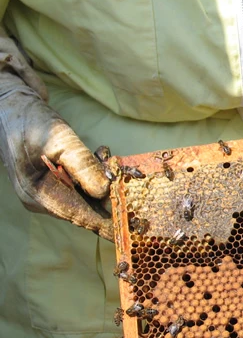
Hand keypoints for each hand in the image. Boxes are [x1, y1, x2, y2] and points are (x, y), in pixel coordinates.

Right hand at [0, 72, 112, 239]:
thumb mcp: (60, 140)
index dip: (110, 224)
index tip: (134, 231)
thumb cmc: (32, 121)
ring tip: (106, 157)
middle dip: (111, 194)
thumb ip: (83, 166)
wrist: (12, 106)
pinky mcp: (55, 184)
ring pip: (88, 197)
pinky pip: (83, 187)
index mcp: (38, 195)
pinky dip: (96, 174)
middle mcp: (42, 200)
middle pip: (88, 209)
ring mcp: (48, 193)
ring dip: (104, 180)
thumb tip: (106, 191)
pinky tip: (100, 155)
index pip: (81, 217)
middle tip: (125, 174)